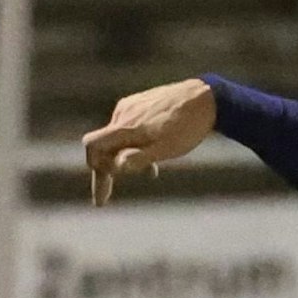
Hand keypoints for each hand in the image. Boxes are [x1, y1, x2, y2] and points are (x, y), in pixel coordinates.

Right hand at [82, 78, 216, 205]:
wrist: (205, 98)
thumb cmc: (187, 128)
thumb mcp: (165, 149)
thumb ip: (140, 158)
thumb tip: (117, 167)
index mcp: (126, 126)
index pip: (93, 144)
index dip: (94, 167)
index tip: (103, 188)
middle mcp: (123, 113)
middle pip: (103, 145)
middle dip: (107, 171)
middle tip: (104, 198)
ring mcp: (130, 106)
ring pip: (117, 138)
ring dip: (124, 158)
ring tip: (152, 173)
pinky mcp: (139, 103)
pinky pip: (128, 128)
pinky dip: (133, 144)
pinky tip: (154, 153)